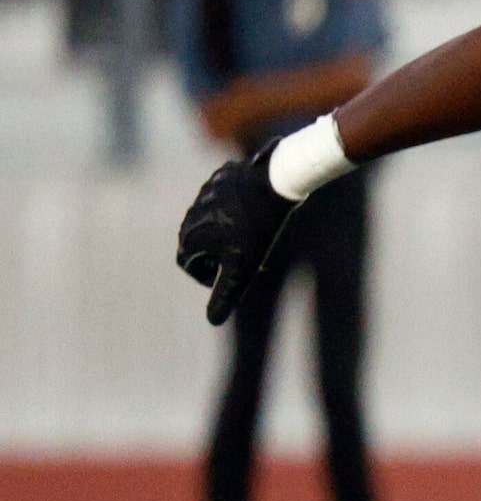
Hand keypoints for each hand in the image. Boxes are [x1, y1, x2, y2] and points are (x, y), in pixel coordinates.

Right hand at [175, 146, 296, 324]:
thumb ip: (225, 295)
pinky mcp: (219, 179)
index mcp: (190, 237)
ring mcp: (203, 194)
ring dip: (224, 233)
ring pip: (210, 221)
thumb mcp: (242, 269)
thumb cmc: (256, 231)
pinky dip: (232, 210)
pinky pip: (222, 199)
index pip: (189, 265)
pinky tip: (252, 213)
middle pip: (198, 243)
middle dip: (216, 256)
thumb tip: (213, 321)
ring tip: (249, 238)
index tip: (227, 278)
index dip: (207, 277)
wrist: (271, 186)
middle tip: (242, 260)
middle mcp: (190, 215)